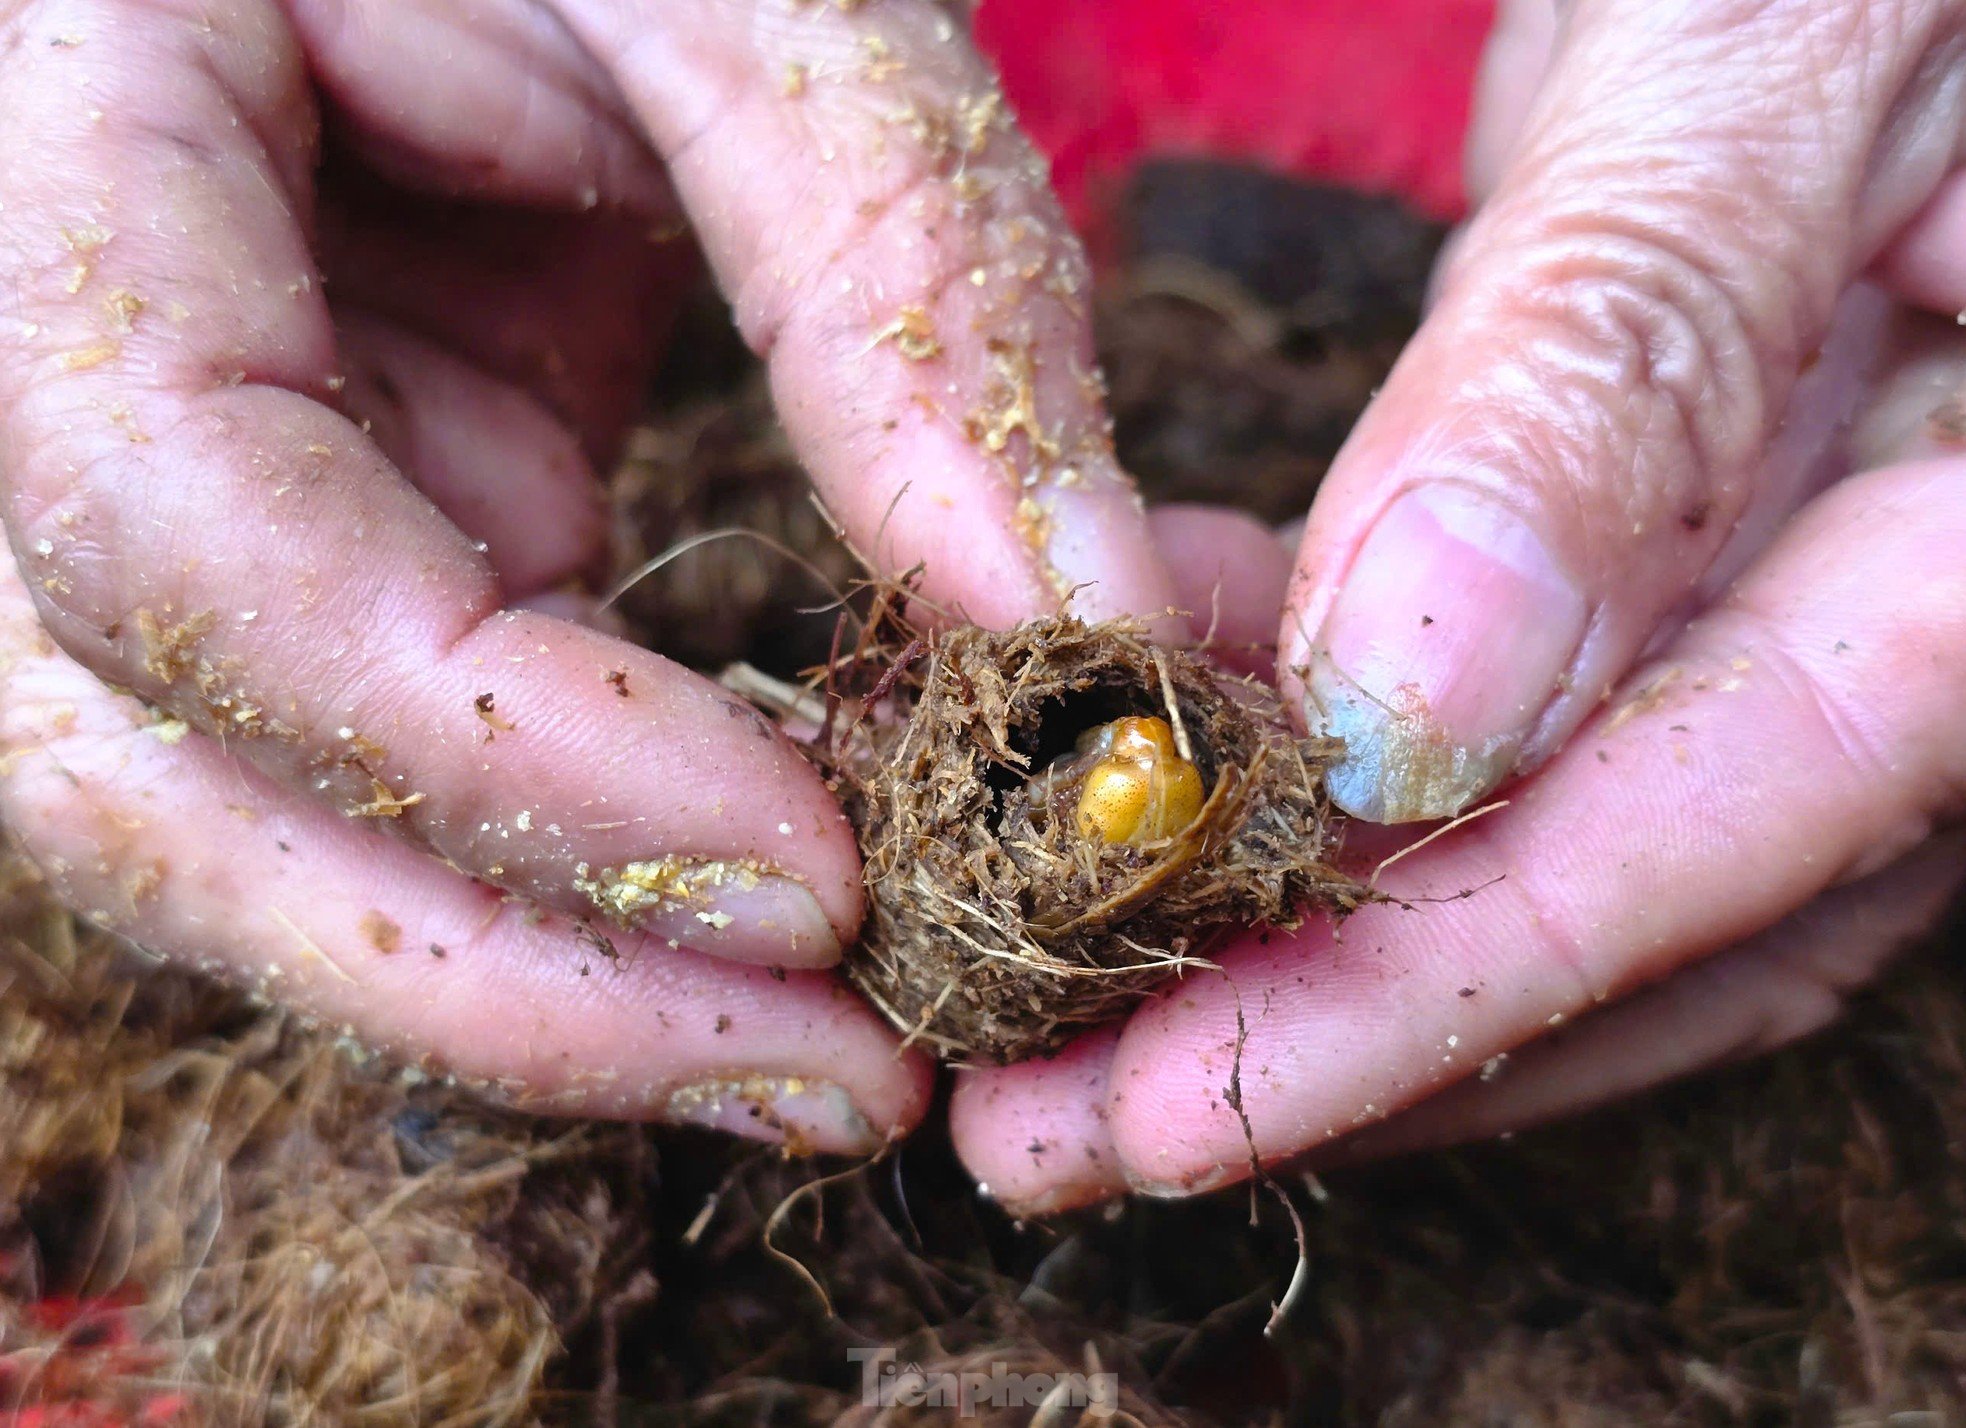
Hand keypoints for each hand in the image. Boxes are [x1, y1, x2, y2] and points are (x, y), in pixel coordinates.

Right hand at [0, 0, 1177, 1149]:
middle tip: (840, 1075)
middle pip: (157, 779)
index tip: (812, 874)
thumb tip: (1071, 623)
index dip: (482, 745)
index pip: (181, 529)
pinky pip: (390, 776)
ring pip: (244, 837)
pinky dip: (588, 882)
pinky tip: (782, 930)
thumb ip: (896, 275)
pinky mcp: (298, 562)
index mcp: (57, 151)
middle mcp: (31, 372)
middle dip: (512, 971)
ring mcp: (159, 497)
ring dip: (546, 986)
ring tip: (829, 1059)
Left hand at [951, 0, 1965, 1208]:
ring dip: (1297, 913)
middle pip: (1645, 910)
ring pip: (1560, 831)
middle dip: (1334, 1034)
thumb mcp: (1766, 57)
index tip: (1166, 1108)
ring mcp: (1816, 565)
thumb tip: (1410, 710)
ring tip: (1052, 968)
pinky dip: (1311, 730)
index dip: (1433, 995)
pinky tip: (1142, 717)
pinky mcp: (1691, 520)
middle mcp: (1937, 591)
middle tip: (1056, 1120)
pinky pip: (1511, 691)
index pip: (1729, 825)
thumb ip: (1613, 373)